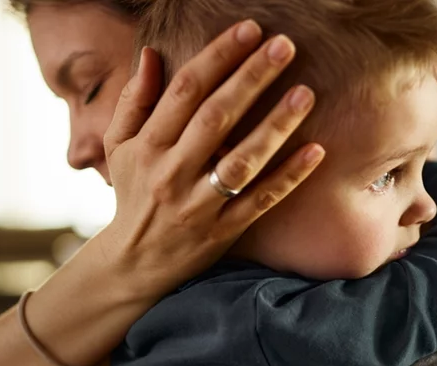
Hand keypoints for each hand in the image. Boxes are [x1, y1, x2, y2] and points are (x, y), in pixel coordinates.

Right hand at [98, 20, 324, 298]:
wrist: (133, 264)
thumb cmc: (133, 195)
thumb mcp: (119, 148)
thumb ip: (134, 101)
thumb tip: (149, 52)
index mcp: (148, 145)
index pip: (185, 90)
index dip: (219, 56)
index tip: (250, 29)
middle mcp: (172, 172)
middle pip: (216, 118)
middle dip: (251, 78)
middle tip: (285, 46)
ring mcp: (198, 205)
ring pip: (242, 161)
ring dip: (275, 125)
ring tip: (305, 92)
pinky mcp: (223, 232)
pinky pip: (260, 201)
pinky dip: (288, 177)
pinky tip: (316, 151)